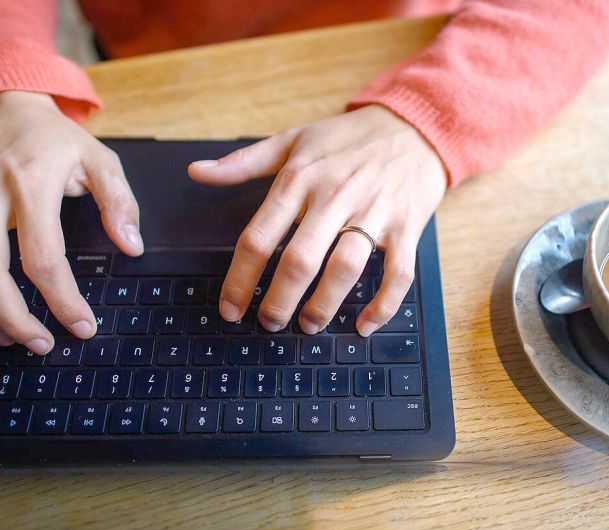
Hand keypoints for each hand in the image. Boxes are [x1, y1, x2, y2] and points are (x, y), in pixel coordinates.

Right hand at [0, 91, 143, 353]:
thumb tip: (132, 246)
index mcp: (31, 182)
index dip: (62, 299)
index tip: (82, 326)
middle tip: (41, 344)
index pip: (43, 255)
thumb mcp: (98, 158)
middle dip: (13, 319)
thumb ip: (119, 202)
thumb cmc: (50, 139)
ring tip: (8, 335)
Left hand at [188, 105, 446, 335]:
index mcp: (299, 178)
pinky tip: (364, 325)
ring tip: (308, 325)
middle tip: (269, 324)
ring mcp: (373, 212)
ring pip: (344, 269)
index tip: (230, 308)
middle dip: (279, 302)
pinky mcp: (407, 225)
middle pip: (299, 260)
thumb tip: (196, 171)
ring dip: (324, 306)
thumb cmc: (347, 138)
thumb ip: (242, 162)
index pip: (259, 237)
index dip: (239, 280)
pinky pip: (398, 273)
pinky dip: (382, 305)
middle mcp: (334, 196)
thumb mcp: (292, 140)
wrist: (412, 124)